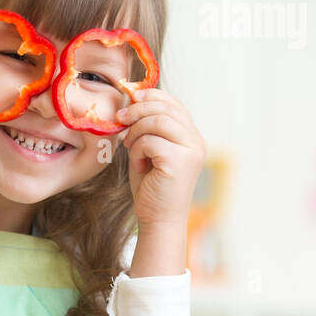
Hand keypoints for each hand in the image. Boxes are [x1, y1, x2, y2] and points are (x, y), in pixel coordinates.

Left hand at [115, 87, 206, 230]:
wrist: (157, 219)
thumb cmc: (150, 187)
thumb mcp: (147, 150)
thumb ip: (146, 127)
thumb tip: (132, 98)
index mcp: (191, 136)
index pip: (174, 103)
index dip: (151, 95)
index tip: (130, 97)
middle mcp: (196, 141)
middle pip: (166, 108)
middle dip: (138, 110)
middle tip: (120, 118)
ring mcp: (192, 151)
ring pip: (158, 121)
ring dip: (136, 131)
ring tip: (129, 147)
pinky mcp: (180, 161)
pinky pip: (151, 141)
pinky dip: (137, 151)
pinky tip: (139, 165)